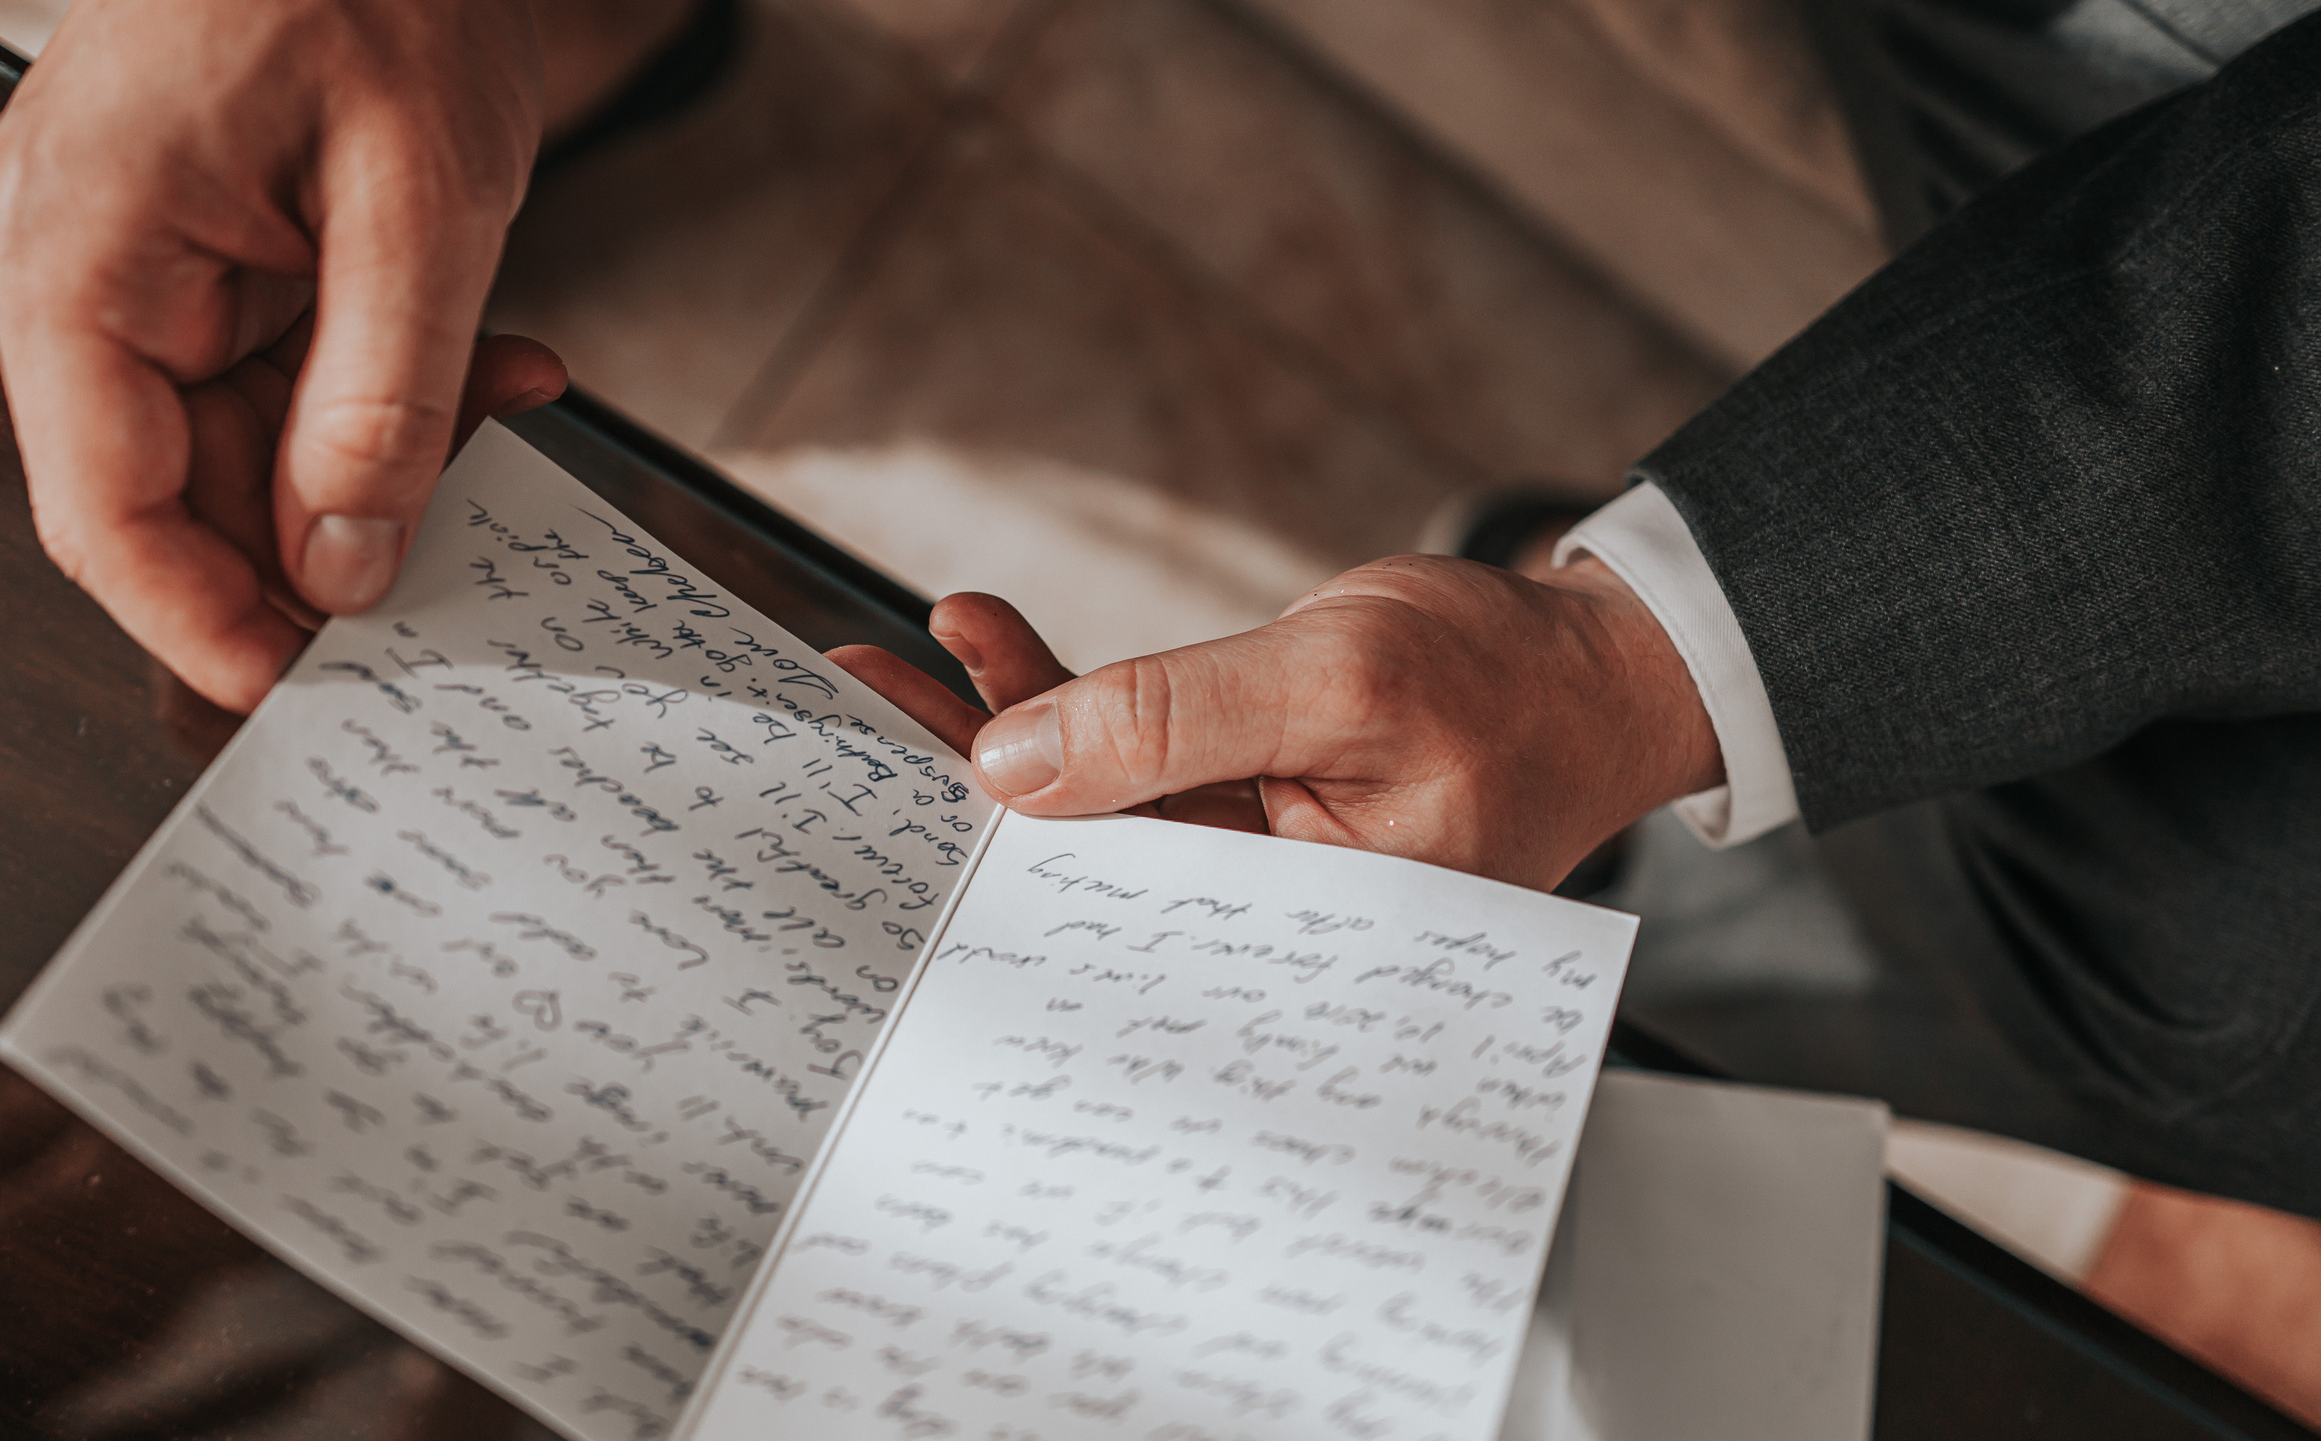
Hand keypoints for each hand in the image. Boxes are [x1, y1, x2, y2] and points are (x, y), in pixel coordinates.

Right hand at [0, 0, 684, 711]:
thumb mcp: (421, 205)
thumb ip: (386, 402)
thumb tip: (344, 569)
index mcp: (76, 261)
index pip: (106, 517)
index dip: (209, 625)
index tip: (316, 692)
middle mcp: (65, 274)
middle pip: (180, 494)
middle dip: (334, 532)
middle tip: (470, 554)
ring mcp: (116, 267)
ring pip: (243, 446)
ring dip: (386, 453)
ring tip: (511, 395)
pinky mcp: (180, 258)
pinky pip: (271, 376)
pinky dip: (382, 390)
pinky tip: (492, 360)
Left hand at [841, 558, 1720, 890]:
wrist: (1599, 669)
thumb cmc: (1510, 682)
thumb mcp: (1340, 682)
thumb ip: (1176, 723)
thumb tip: (1014, 763)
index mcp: (1287, 937)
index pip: (1093, 897)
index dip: (975, 829)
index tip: (876, 760)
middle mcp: (1255, 915)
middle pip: (1072, 853)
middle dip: (959, 774)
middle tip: (854, 701)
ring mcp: (1250, 856)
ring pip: (1092, 799)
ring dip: (1001, 719)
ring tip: (908, 652)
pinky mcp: (1250, 799)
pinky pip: (1135, 758)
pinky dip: (1066, 697)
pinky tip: (990, 641)